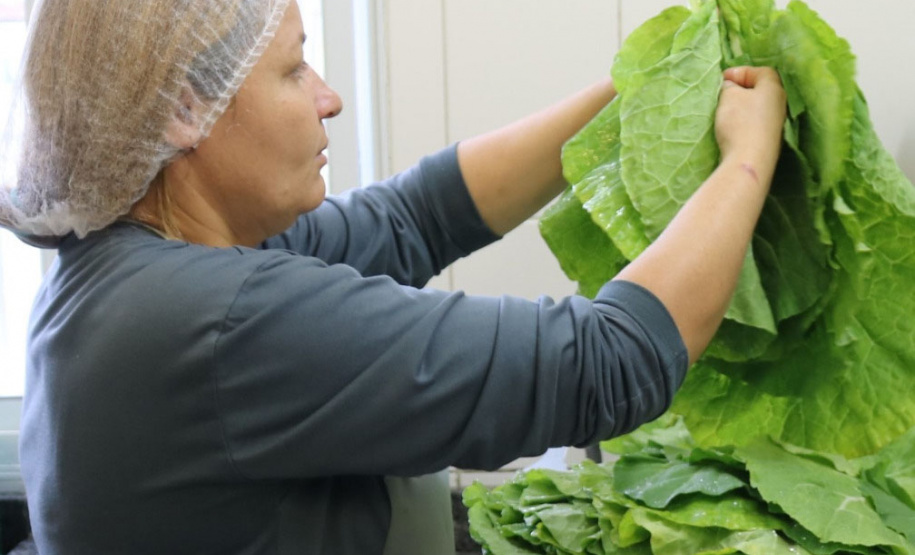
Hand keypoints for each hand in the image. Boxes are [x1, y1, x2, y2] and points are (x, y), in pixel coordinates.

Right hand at [714, 66, 786, 184]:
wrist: (750, 161)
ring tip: (726, 111)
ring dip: (743, 106)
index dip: (742, 72)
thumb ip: (730, 87)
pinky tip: (733, 128)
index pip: (762, 71)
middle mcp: (780, 105)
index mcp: (774, 89)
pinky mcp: (769, 141)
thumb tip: (731, 87)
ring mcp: (776, 125)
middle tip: (724, 93)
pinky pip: (756, 124)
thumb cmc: (740, 122)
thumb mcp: (729, 97)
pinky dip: (745, 121)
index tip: (723, 79)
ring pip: (759, 108)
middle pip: (762, 90)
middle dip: (742, 89)